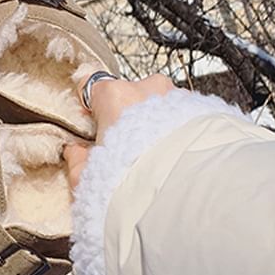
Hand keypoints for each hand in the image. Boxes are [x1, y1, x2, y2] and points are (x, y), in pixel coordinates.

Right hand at [64, 74, 174, 190]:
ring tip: (154, 154)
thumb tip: (74, 151)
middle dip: (126, 116)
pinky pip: (181, 114)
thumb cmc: (136, 178)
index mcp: (114, 95)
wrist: (183, 188)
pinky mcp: (199, 110)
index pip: (92, 85)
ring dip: (154, 122)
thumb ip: (77, 158)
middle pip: (128, 94)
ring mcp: (175, 96)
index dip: (91, 107)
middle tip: (125, 148)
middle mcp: (146, 88)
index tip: (93, 124)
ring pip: (157, 102)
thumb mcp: (88, 175)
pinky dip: (175, 129)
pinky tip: (172, 153)